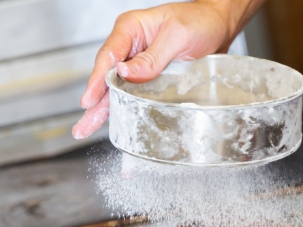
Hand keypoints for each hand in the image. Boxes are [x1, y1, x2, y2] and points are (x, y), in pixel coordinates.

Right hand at [73, 0, 264, 139]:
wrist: (221, 26)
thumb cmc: (200, 21)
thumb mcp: (177, 36)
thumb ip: (152, 57)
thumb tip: (125, 72)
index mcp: (131, 29)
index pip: (108, 56)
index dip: (96, 81)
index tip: (89, 101)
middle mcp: (132, 45)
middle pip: (107, 76)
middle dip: (94, 102)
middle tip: (82, 127)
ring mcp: (140, 62)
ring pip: (117, 88)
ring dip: (104, 109)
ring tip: (87, 128)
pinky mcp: (152, 76)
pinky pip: (135, 93)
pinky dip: (125, 107)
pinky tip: (117, 122)